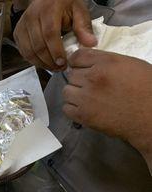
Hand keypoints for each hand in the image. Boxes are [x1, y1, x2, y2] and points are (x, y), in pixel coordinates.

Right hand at [13, 0, 96, 70]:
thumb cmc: (64, 4)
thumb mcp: (78, 10)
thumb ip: (83, 27)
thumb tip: (90, 44)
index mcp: (48, 9)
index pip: (50, 34)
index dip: (55, 51)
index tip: (63, 62)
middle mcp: (31, 17)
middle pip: (38, 45)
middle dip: (49, 61)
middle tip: (60, 67)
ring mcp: (22, 25)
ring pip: (28, 51)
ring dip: (40, 63)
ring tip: (53, 66)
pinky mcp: (17, 32)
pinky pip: (23, 51)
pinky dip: (32, 60)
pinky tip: (43, 61)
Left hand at [63, 49, 151, 167]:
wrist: (150, 115)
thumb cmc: (146, 88)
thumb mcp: (129, 65)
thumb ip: (106, 62)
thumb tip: (87, 64)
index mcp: (106, 63)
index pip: (77, 56)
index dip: (77, 62)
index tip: (79, 67)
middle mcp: (93, 78)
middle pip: (71, 74)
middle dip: (79, 79)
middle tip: (89, 85)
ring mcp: (86, 98)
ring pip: (66, 91)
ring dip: (74, 93)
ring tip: (86, 97)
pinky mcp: (83, 115)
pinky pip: (66, 108)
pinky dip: (73, 108)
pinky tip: (84, 108)